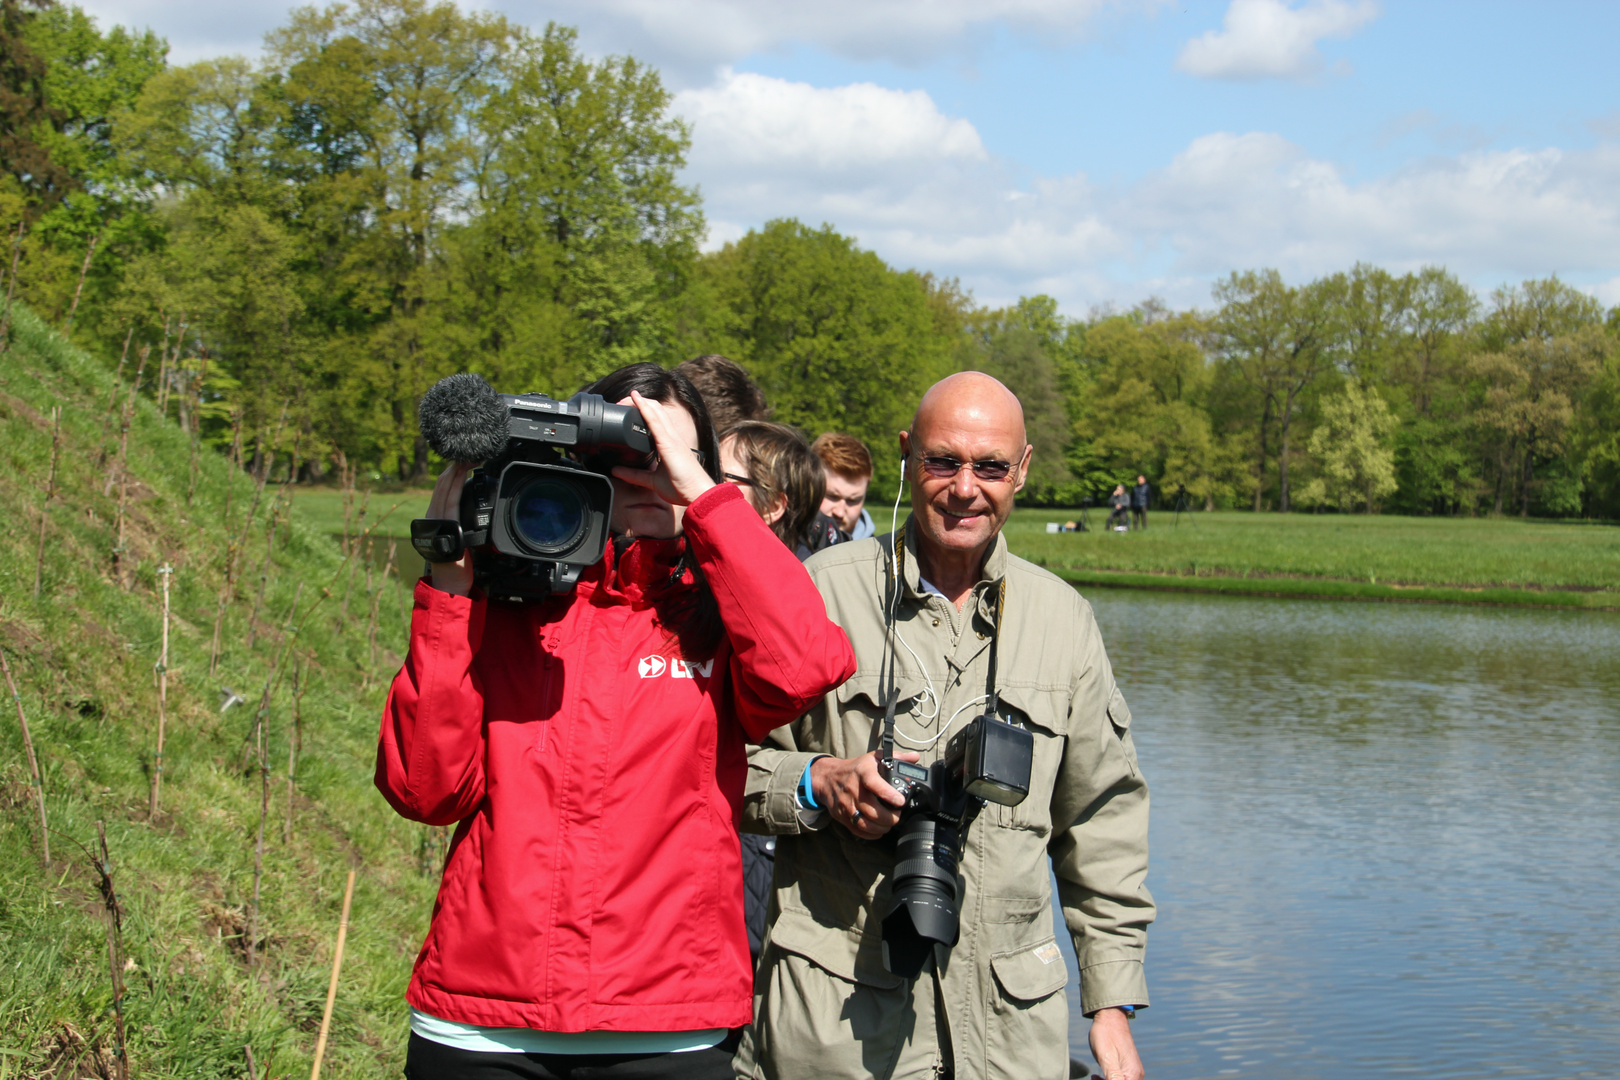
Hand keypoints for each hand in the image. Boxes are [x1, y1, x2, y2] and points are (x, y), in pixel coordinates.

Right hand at [425, 463, 472, 596]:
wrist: (451, 582)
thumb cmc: (457, 563)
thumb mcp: (460, 537)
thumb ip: (462, 523)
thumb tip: (473, 513)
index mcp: (435, 517)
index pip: (441, 488)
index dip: (452, 472)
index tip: (464, 461)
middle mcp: (433, 516)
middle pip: (441, 484)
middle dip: (455, 466)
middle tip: (469, 455)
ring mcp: (437, 520)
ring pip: (443, 489)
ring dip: (456, 471)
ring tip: (467, 459)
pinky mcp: (446, 526)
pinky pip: (450, 502)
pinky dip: (455, 486)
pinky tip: (460, 475)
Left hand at [610, 391, 713, 506]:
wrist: (697, 494)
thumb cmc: (682, 487)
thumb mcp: (652, 481)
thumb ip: (634, 475)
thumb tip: (617, 471)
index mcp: (669, 444)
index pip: (656, 420)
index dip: (643, 410)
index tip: (628, 409)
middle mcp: (671, 437)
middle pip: (656, 411)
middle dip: (639, 403)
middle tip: (623, 402)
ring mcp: (671, 438)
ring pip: (656, 411)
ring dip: (640, 402)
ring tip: (627, 396)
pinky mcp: (669, 443)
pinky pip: (655, 421)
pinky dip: (645, 409)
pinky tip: (637, 400)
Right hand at [809, 750, 920, 839]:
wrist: (827, 777)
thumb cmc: (854, 768)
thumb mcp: (873, 758)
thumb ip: (896, 757)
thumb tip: (915, 757)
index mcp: (862, 772)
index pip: (874, 783)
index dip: (888, 794)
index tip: (900, 801)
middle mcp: (853, 789)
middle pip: (872, 811)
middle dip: (890, 818)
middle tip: (898, 815)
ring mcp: (846, 804)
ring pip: (865, 823)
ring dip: (881, 827)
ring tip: (890, 823)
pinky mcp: (841, 815)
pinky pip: (857, 830)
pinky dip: (870, 834)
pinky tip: (878, 830)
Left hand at [1088, 1008, 1143, 1079]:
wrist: (1109, 1016)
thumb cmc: (1106, 1034)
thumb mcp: (1106, 1058)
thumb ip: (1113, 1078)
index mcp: (1132, 1073)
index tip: (1097, 1079)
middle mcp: (1136, 1074)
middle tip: (1094, 1078)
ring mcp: (1132, 1070)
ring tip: (1094, 1078)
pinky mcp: (1127, 1066)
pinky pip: (1120, 1078)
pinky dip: (1108, 1079)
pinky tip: (1098, 1076)